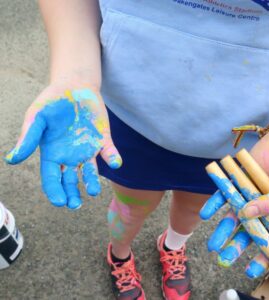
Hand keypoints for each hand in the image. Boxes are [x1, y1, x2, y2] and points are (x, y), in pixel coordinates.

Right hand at [5, 84, 121, 208]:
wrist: (74, 86)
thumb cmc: (52, 102)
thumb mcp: (36, 117)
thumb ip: (28, 137)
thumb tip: (11, 159)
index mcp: (52, 153)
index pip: (52, 178)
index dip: (55, 191)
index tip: (60, 202)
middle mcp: (70, 155)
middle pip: (71, 180)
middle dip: (72, 193)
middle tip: (75, 204)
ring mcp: (87, 149)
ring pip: (90, 171)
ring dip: (93, 181)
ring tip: (94, 191)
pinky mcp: (102, 140)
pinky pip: (108, 152)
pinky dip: (112, 158)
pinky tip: (114, 162)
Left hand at [199, 126, 268, 276]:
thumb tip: (248, 215)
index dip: (264, 257)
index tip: (251, 271)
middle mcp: (265, 209)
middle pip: (251, 232)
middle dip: (237, 247)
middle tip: (223, 260)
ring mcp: (250, 196)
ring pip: (235, 217)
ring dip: (223, 230)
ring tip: (212, 245)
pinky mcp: (239, 182)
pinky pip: (224, 194)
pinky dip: (214, 203)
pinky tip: (206, 214)